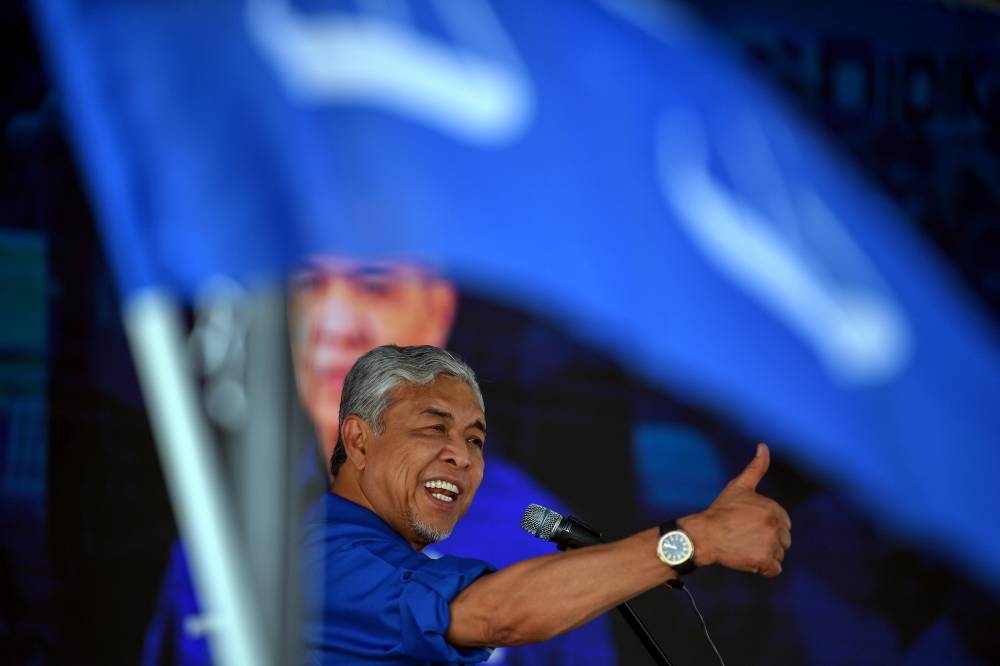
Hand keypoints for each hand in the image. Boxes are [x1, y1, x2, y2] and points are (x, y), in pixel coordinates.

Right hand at [679, 443, 790, 576]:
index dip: (766, 527)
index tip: (748, 526)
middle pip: (784, 541)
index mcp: (773, 508)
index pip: (783, 524)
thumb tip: (763, 445)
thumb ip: (756, 467)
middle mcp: (775, 524)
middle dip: (767, 542)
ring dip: (764, 555)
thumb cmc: (720, 510)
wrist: (703, 534)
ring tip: (744, 547)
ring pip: (778, 555)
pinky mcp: (764, 559)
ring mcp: (770, 542)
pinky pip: (774, 569)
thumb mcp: (739, 486)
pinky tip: (747, 559)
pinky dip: (763, 568)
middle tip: (745, 538)